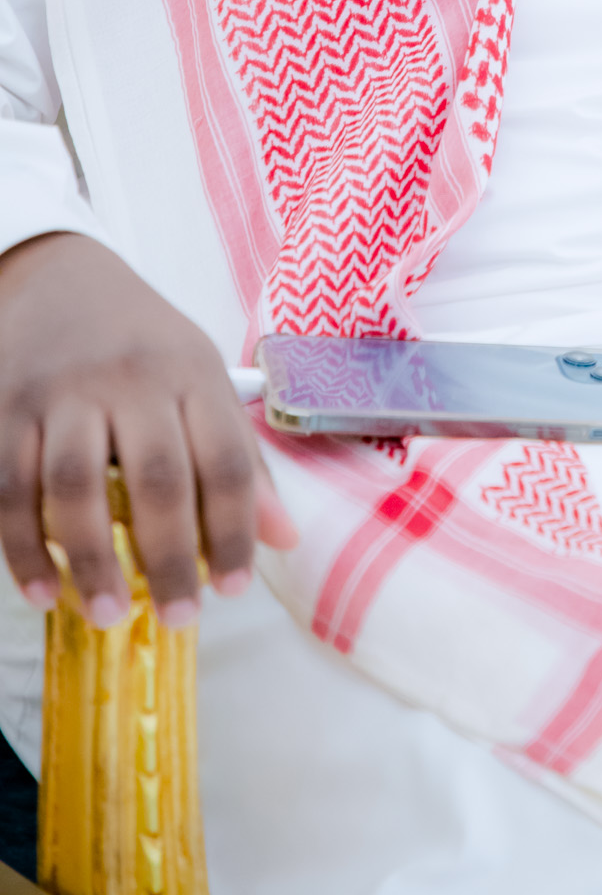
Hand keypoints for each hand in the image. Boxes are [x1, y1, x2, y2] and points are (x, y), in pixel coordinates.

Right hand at [0, 231, 296, 626]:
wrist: (60, 276)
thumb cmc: (145, 342)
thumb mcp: (205, 381)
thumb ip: (240, 460)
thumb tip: (282, 538)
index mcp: (192, 372)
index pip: (226, 458)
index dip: (235, 530)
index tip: (234, 588)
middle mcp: (131, 379)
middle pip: (156, 476)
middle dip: (168, 557)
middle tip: (178, 618)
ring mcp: (64, 392)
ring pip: (74, 485)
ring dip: (91, 560)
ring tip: (108, 613)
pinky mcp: (9, 408)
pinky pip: (11, 486)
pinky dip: (23, 547)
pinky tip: (43, 591)